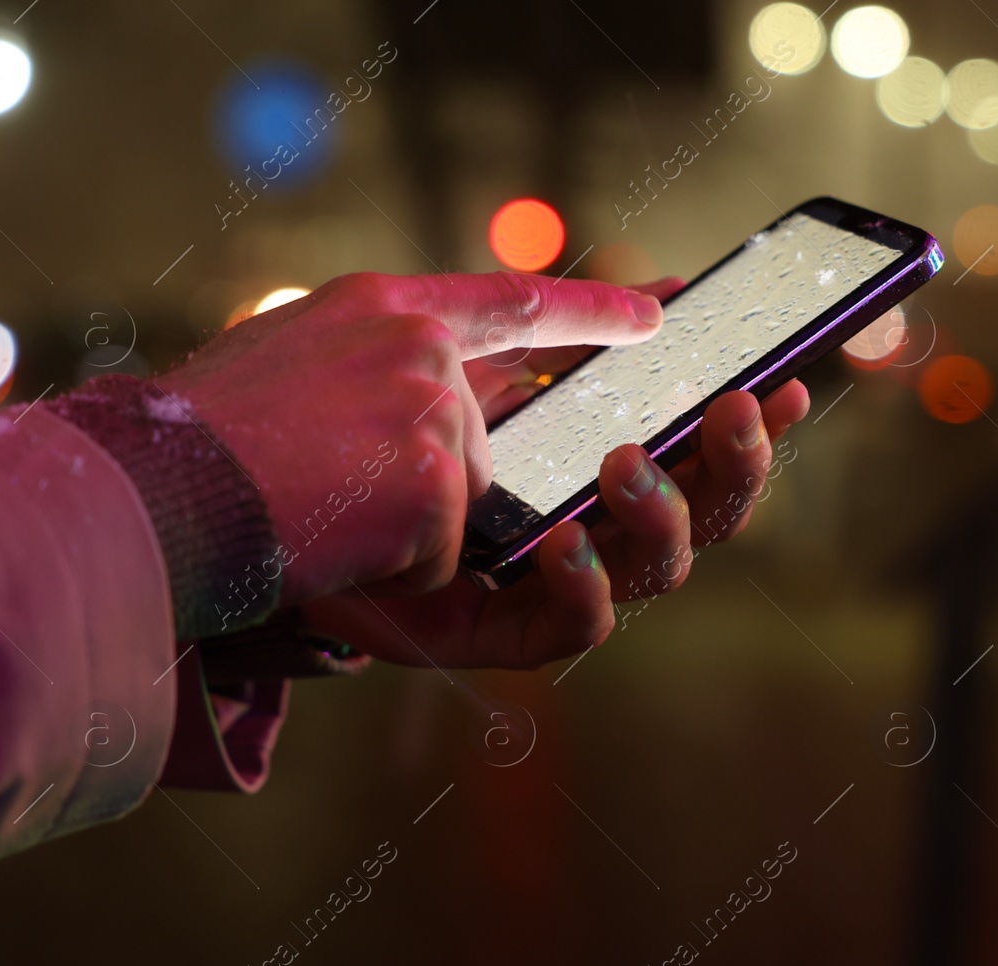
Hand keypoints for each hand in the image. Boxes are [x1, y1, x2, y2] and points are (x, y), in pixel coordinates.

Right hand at [158, 271, 665, 605]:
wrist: (142, 497)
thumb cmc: (196, 450)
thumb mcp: (293, 367)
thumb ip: (385, 371)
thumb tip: (465, 411)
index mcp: (383, 309)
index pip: (512, 301)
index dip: (592, 309)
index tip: (663, 309)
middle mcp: (417, 342)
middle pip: (484, 435)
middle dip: (429, 478)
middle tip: (343, 483)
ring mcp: (431, 405)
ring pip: (468, 497)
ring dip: (400, 523)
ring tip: (316, 499)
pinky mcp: (434, 476)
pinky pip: (445, 551)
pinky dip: (388, 565)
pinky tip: (326, 535)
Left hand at [297, 278, 812, 669]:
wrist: (209, 474)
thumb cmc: (321, 402)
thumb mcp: (439, 330)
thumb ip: (547, 315)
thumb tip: (661, 297)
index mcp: (569, 463)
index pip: (685, 453)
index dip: (745, 426)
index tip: (788, 379)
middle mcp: (565, 526)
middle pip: (696, 520)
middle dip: (735, 467)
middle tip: (741, 410)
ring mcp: (524, 585)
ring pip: (652, 573)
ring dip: (665, 516)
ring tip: (633, 462)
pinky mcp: (481, 635)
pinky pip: (565, 631)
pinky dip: (582, 586)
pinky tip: (565, 537)